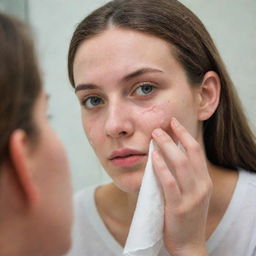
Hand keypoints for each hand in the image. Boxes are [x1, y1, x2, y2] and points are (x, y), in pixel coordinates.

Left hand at [151, 117, 211, 255]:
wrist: (188, 244)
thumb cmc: (186, 216)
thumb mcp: (191, 193)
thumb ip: (184, 175)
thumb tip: (169, 153)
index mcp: (204, 180)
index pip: (196, 151)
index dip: (185, 134)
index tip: (174, 122)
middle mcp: (201, 186)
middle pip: (190, 153)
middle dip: (175, 136)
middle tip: (159, 126)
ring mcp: (191, 197)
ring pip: (181, 164)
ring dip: (166, 147)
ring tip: (154, 135)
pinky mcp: (179, 207)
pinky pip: (169, 182)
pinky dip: (161, 167)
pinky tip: (153, 157)